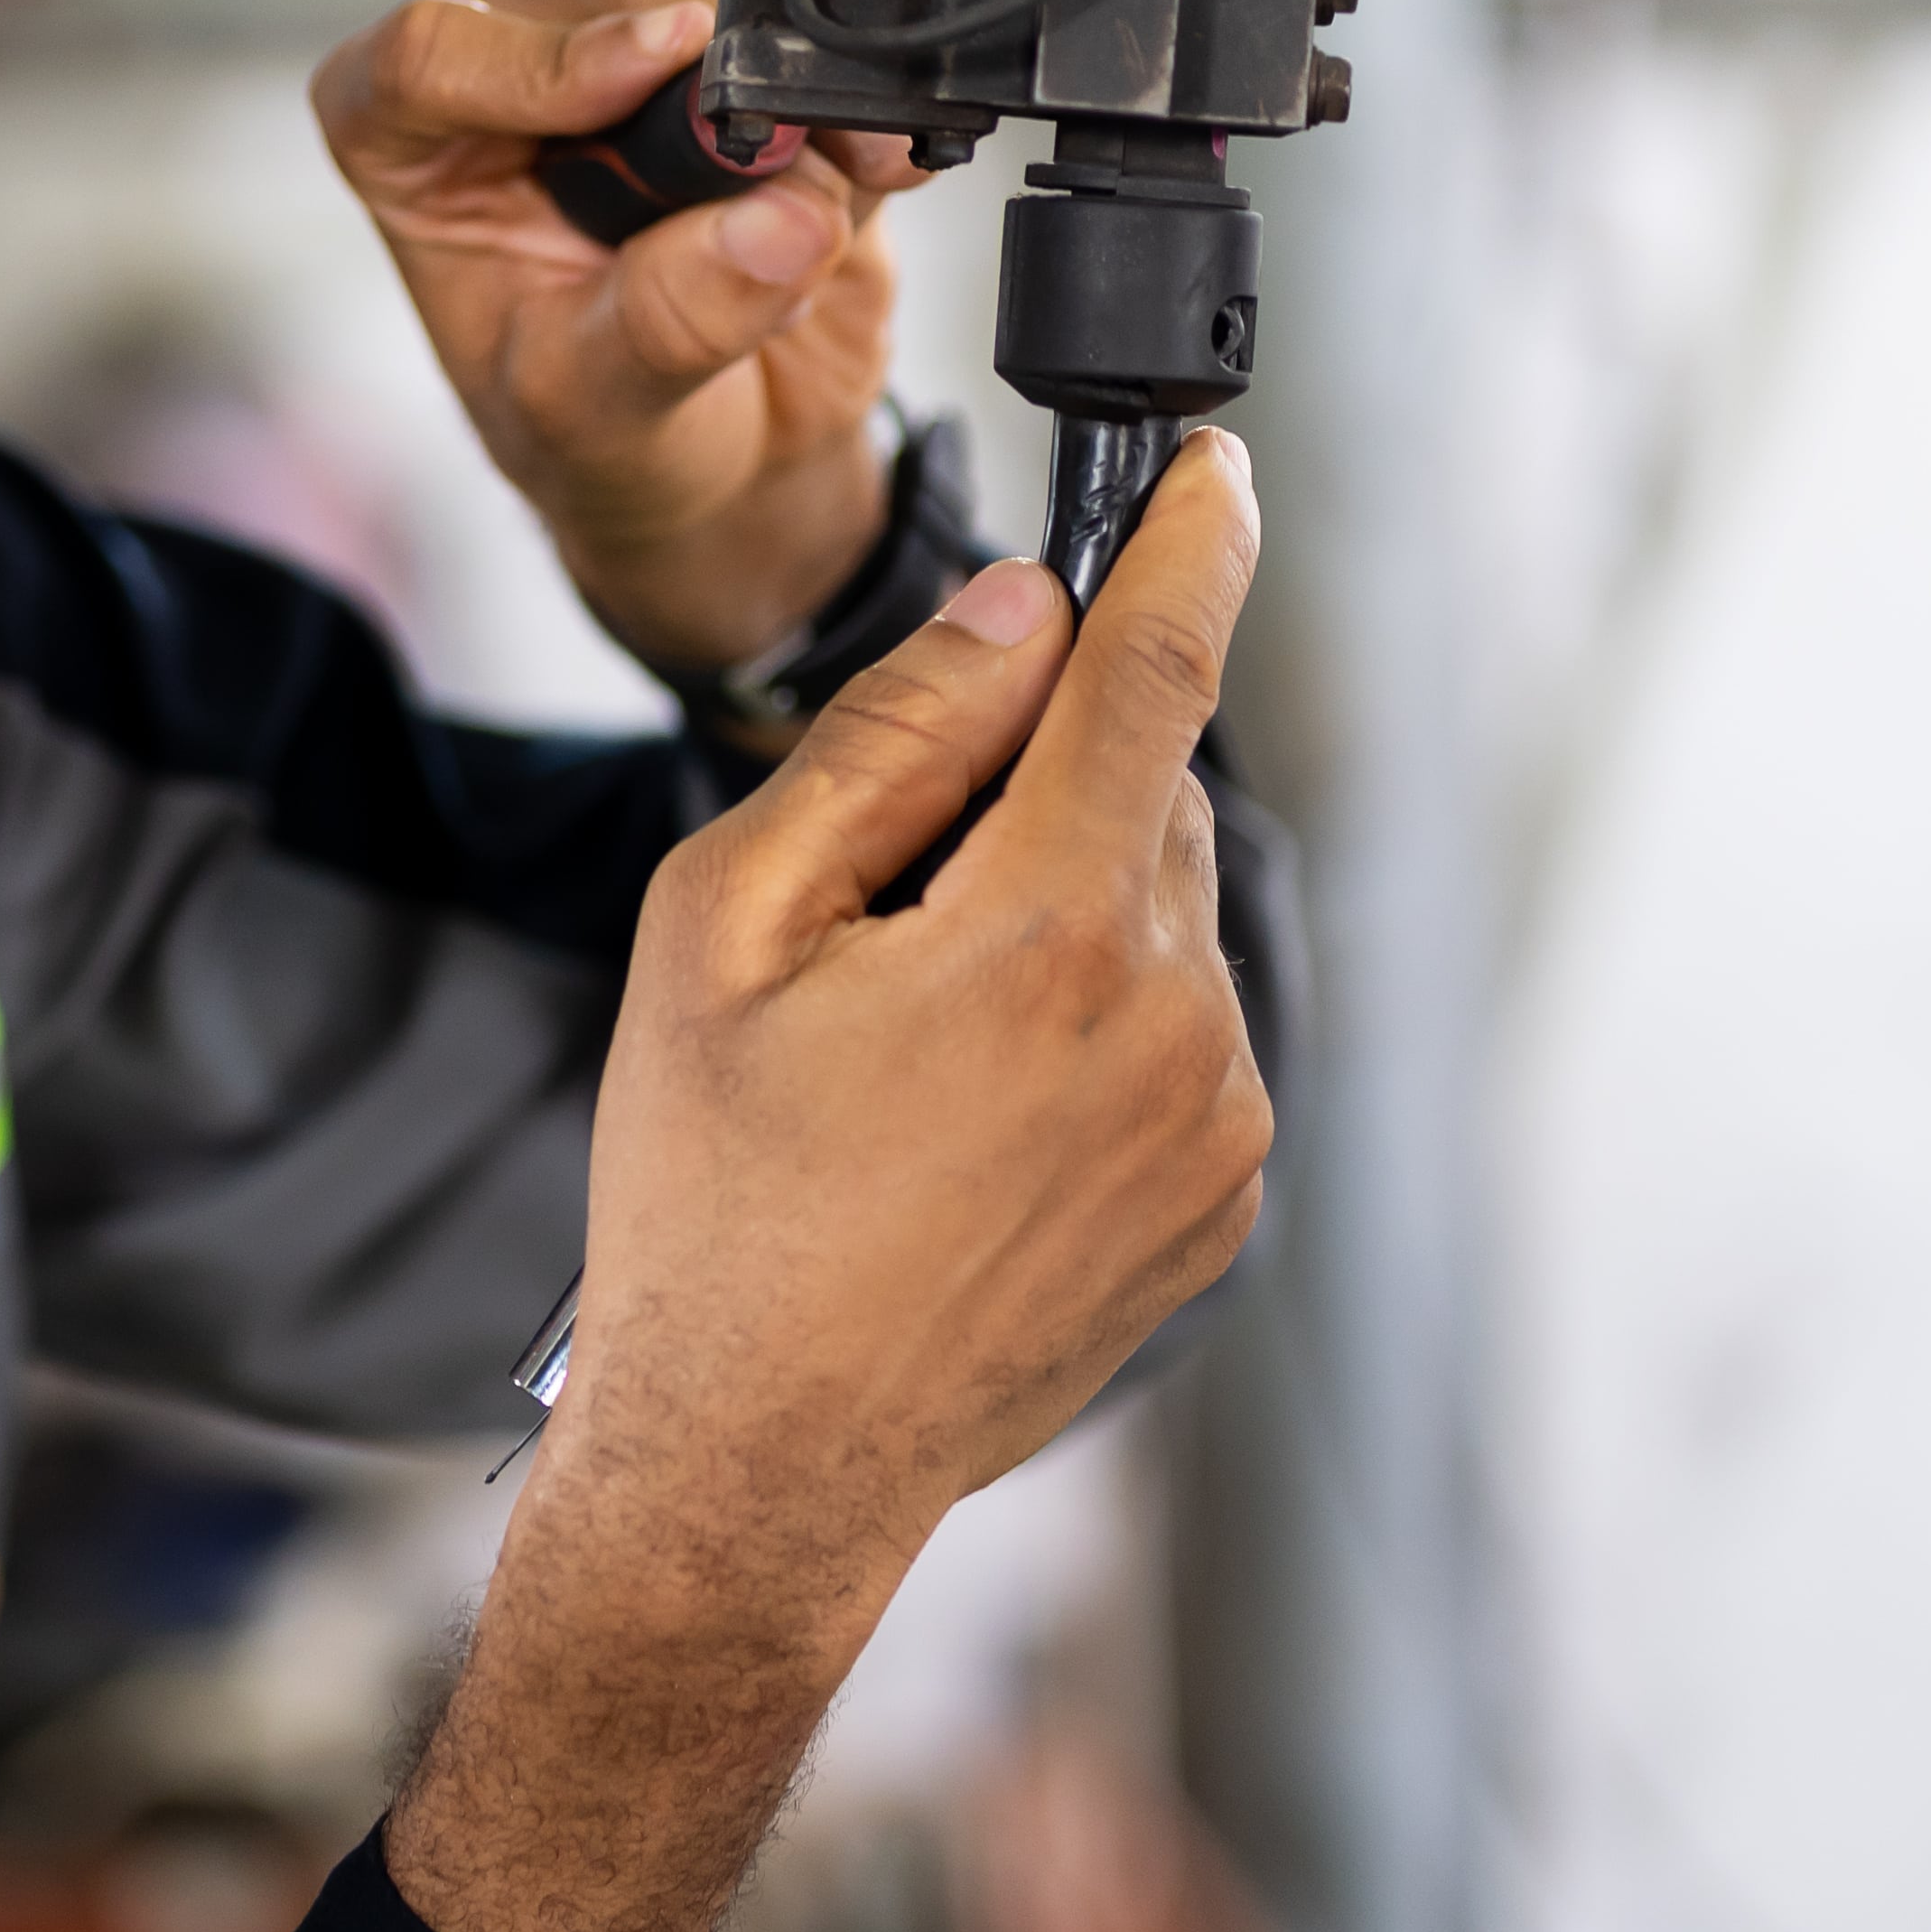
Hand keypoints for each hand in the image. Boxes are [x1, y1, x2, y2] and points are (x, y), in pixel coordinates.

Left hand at [310, 0, 931, 670]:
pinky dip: (857, 89)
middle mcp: (504, 61)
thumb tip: (776, 219)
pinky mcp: (739, 54)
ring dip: (793, 85)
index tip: (660, 61)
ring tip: (832, 200)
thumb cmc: (602, 434)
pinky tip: (879, 169)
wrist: (719, 461)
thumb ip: (669, 319)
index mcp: (405, 137)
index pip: (433, 52)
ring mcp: (628, 42)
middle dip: (706, 65)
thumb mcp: (600, 411)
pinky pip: (807, 27)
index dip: (548, 56)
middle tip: (786, 163)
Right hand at [384, 436, 1271, 1931]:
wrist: (761, 1465)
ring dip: (1062, 914)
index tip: (1221, 466)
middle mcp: (1179, 1021)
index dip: (1192, 547)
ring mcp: (1218, 1124)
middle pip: (1147, 799)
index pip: (1157, 675)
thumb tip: (1018, 618)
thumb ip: (884, 750)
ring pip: (1163, 919)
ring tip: (902, 1044)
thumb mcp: (724, 930)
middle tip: (876, 901)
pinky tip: (960, 1113)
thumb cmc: (709, 1200)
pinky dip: (1093, 1021)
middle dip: (1039, 788)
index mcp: (1054, 933)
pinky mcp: (1221, 1199)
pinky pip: (1178, 1037)